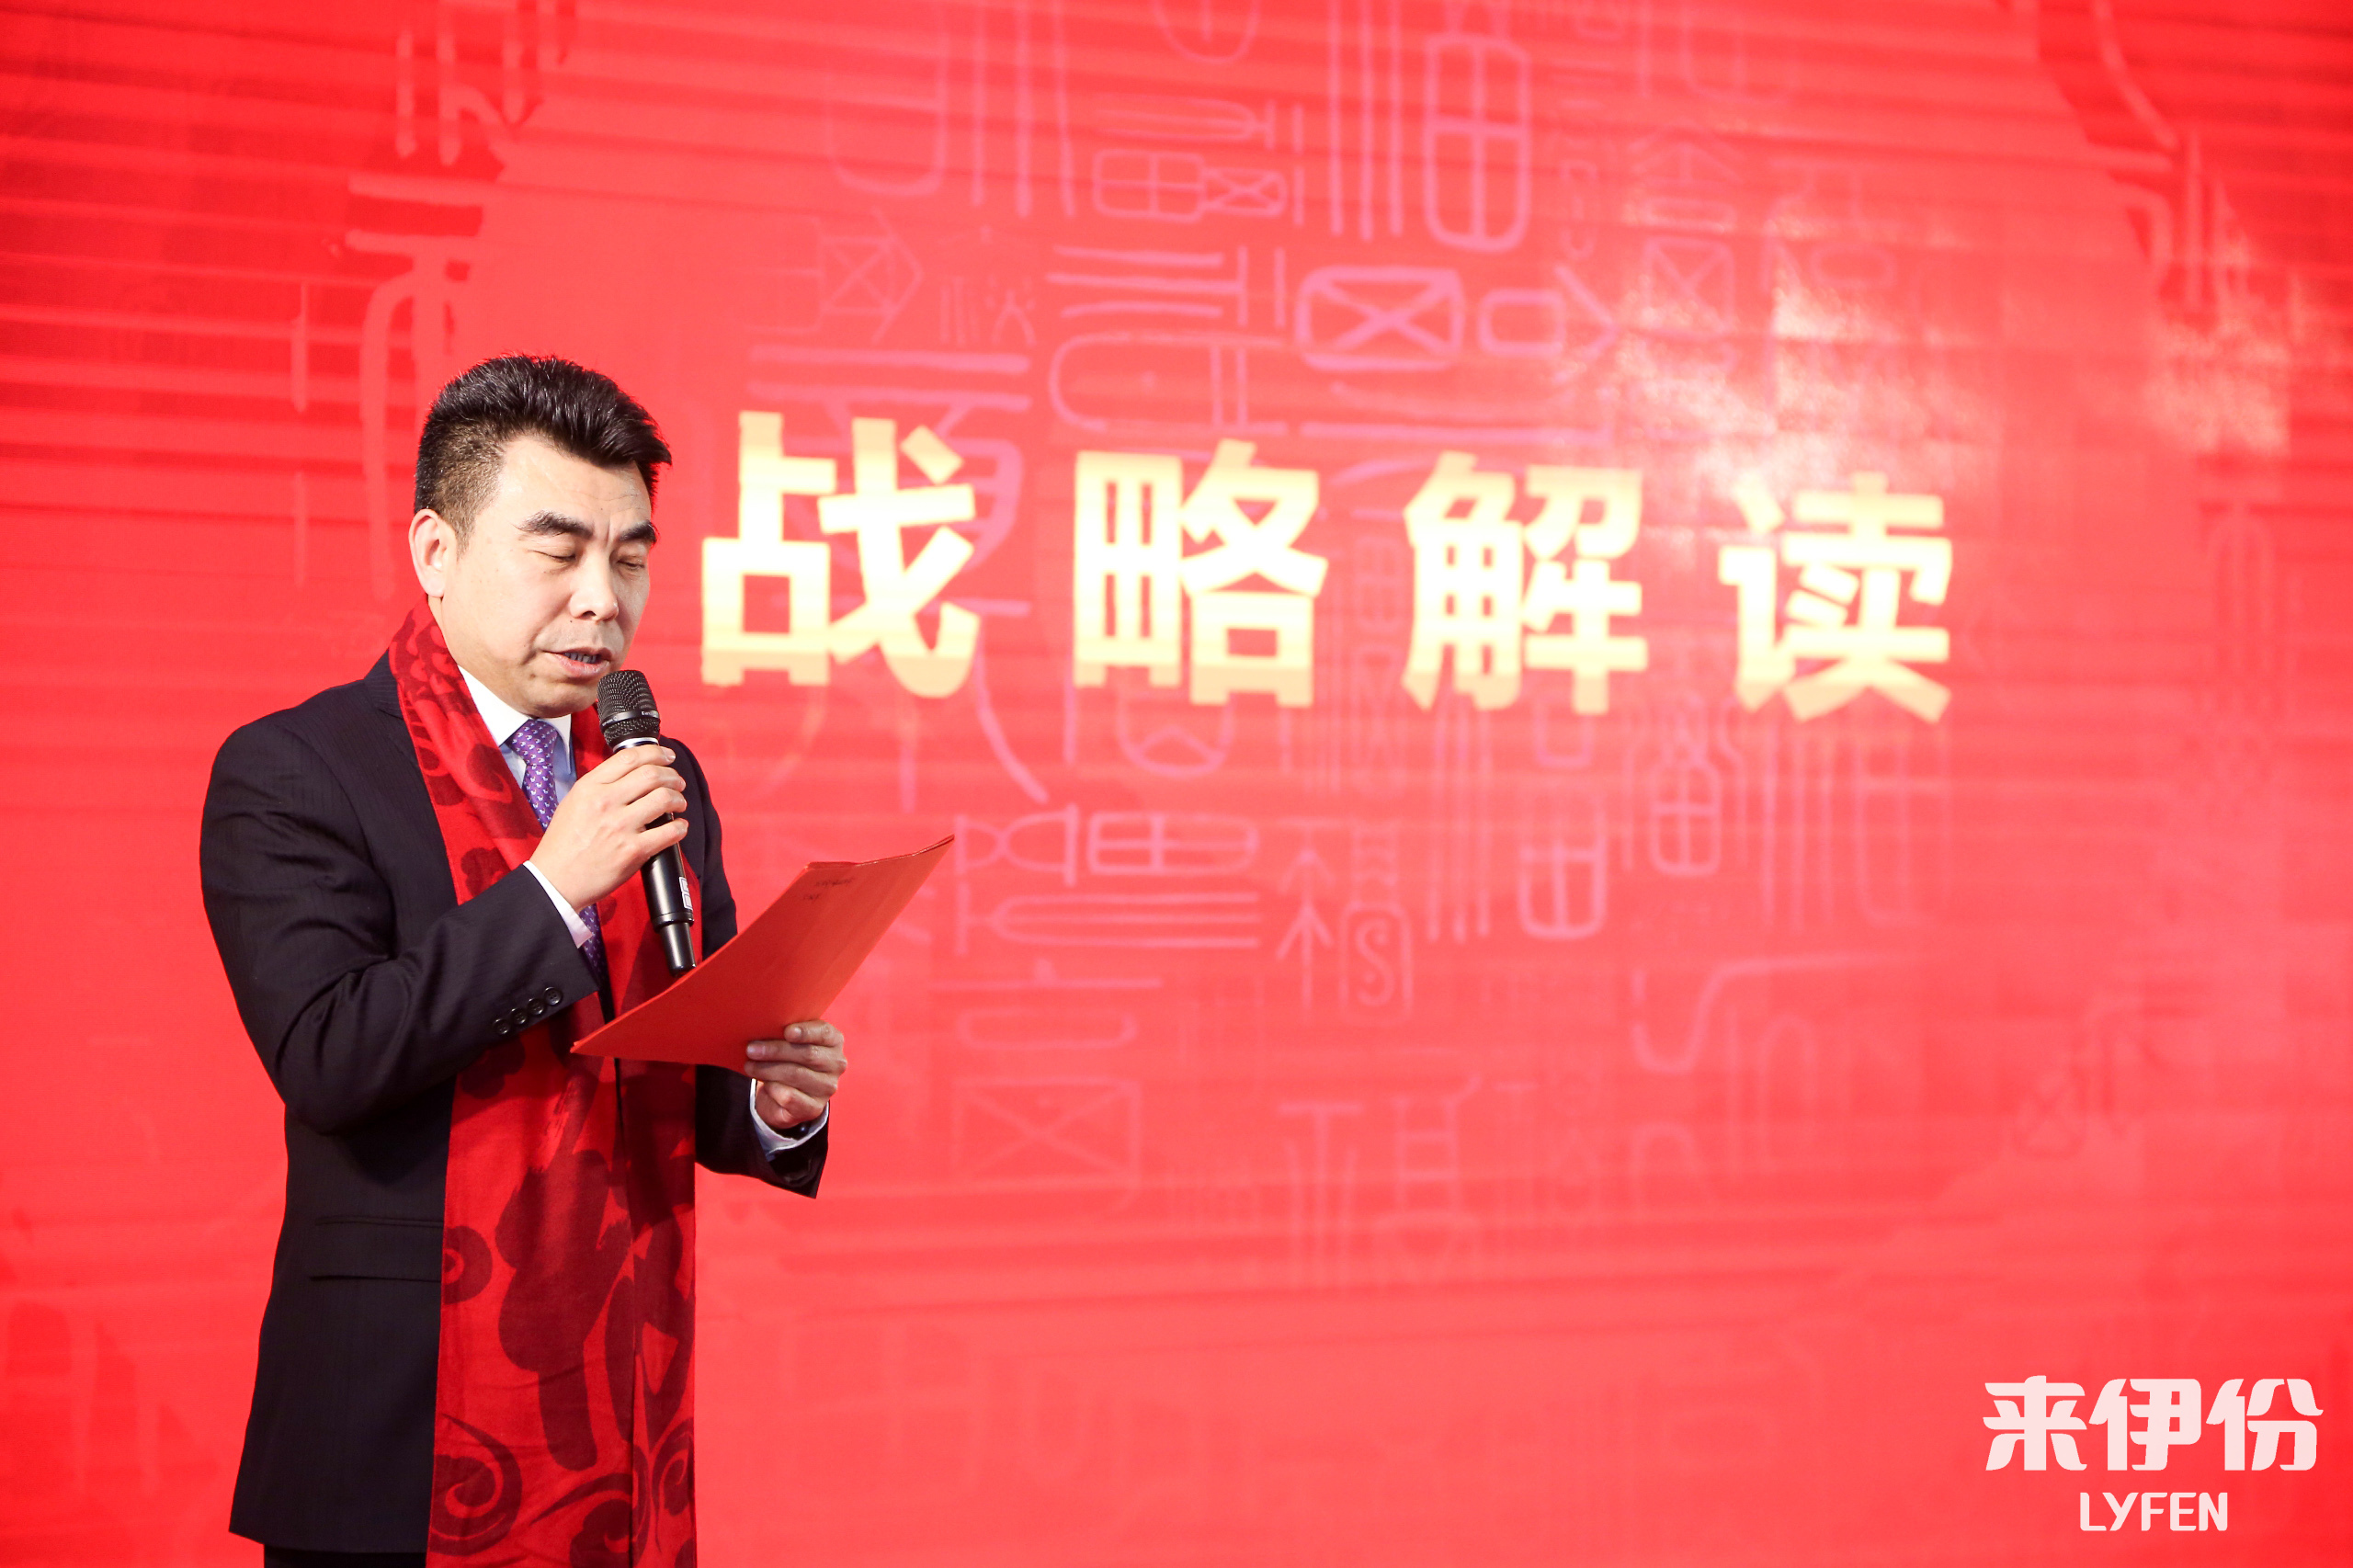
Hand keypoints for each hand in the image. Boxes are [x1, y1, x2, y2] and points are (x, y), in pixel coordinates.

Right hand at [528, 744, 686, 910]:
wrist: (556, 880)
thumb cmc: (563, 843)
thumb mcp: (574, 802)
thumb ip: (600, 786)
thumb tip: (631, 774)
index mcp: (590, 787)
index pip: (630, 758)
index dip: (655, 753)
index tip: (666, 756)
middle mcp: (606, 802)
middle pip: (652, 774)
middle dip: (672, 776)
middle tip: (677, 782)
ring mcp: (620, 826)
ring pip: (664, 798)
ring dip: (679, 798)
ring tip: (679, 803)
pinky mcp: (633, 850)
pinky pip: (669, 832)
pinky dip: (680, 827)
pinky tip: (679, 827)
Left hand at [745, 1021, 844, 1130]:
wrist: (787, 1093)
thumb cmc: (789, 1058)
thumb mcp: (792, 1042)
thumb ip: (785, 1033)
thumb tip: (761, 1028)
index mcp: (834, 1041)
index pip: (824, 1033)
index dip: (806, 1032)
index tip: (787, 1031)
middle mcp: (836, 1064)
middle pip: (807, 1054)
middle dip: (776, 1051)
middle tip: (751, 1049)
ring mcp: (827, 1087)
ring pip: (796, 1075)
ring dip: (768, 1069)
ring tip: (749, 1066)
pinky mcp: (814, 1107)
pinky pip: (790, 1096)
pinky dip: (773, 1088)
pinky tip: (763, 1084)